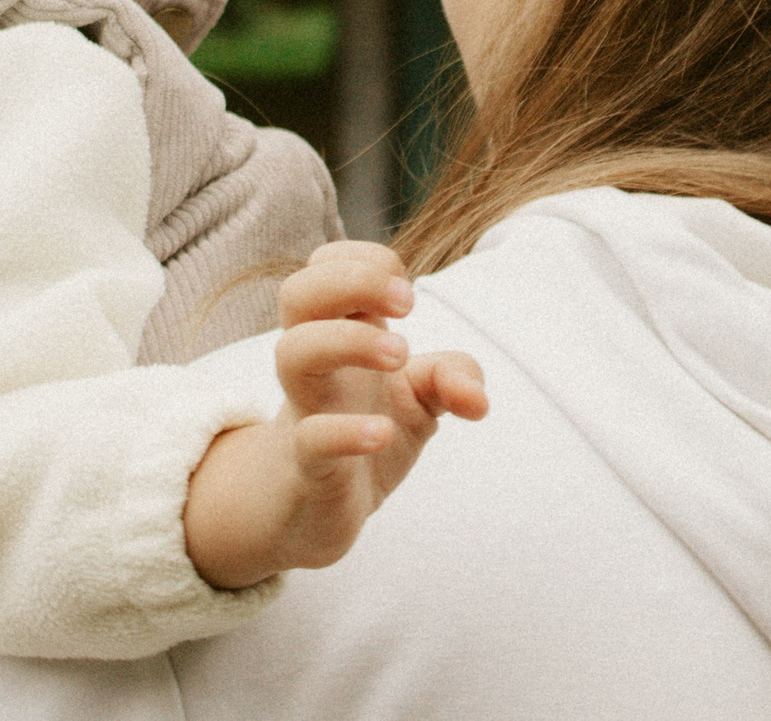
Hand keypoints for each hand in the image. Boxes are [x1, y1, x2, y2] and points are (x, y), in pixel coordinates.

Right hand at [181, 241, 486, 590]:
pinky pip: (311, 438)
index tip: (405, 293)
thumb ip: (456, 377)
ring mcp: (307, 410)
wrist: (320, 509)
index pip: (327, 263)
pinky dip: (346, 431)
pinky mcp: (309, 465)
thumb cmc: (369, 427)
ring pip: (292, 353)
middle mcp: (315, 361)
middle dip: (352, 280)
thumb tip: (477, 399)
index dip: (366, 261)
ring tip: (400, 353)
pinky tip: (382, 432)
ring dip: (348, 342)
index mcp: (338, 330)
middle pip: (297, 292)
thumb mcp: (423, 396)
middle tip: (408, 305)